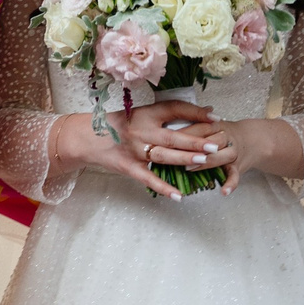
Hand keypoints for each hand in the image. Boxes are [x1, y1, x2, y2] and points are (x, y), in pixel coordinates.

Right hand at [53, 99, 234, 197]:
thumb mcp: (142, 113)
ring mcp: (134, 150)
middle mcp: (141, 131)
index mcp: (146, 114)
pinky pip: (148, 179)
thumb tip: (204, 111)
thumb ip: (169, 113)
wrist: (88, 137)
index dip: (195, 113)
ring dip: (183, 159)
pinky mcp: (129, 167)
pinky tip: (178, 195)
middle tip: (214, 145)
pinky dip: (163, 187)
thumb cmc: (121, 124)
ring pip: (163, 156)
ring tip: (203, 161)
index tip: (215, 117)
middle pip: (172, 136)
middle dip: (195, 141)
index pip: (174, 109)